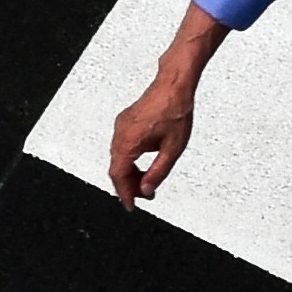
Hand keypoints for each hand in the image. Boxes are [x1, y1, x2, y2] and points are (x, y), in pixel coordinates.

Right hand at [110, 3, 228, 202]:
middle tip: (144, 196)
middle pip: (116, 168)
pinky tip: (143, 163)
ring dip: (129, 172)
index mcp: (129, 142)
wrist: (174, 84)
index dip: (124, 194)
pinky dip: (129, 159)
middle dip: (128, 185)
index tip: (131, 207)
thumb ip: (158, 172)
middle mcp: (120, 133)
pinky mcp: (126, 121)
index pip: (118, 176)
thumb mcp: (173, 149)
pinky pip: (121, 146)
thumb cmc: (175, 111)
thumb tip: (147, 190)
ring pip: (118, 157)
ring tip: (146, 182)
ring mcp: (121, 126)